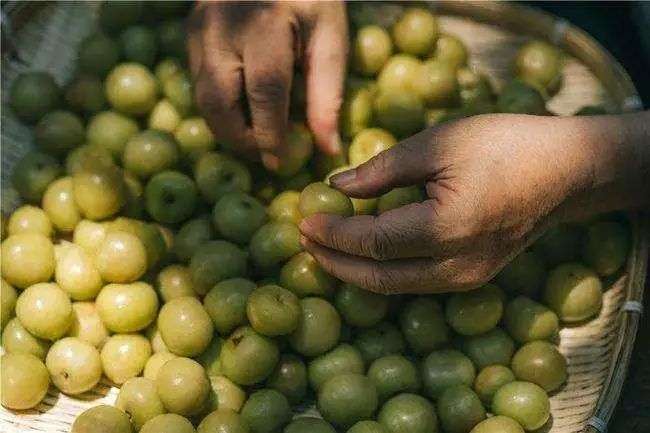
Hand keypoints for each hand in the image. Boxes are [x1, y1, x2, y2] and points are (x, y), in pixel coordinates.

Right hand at [188, 1, 346, 169]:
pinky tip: (243, 110)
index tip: (279, 163)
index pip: (263, 92)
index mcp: (264, 23)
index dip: (270, 134)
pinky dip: (220, 106)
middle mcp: (222, 25)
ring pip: (203, 97)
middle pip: (219, 101)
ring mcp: (199, 27)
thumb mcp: (330, 36)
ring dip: (227, 127)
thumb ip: (328, 93)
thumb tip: (327, 149)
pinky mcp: (190, 31)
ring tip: (256, 138)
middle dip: (240, 139)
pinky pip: (200, 82)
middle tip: (264, 154)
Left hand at [299, 112, 649, 293]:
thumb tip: (336, 186)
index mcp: (447, 228)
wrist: (566, 170)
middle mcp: (457, 266)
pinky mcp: (473, 279)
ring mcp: (468, 279)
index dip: (333, 233)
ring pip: (395, 287)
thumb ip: (382, 169)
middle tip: (304, 241)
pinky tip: (364, 254)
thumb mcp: (438, 143)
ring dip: (355, 271)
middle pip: (377, 277)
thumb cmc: (504, 145)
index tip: (302, 219)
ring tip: (324, 248)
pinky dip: (382, 272)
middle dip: (334, 262)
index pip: (371, 242)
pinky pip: (415, 283)